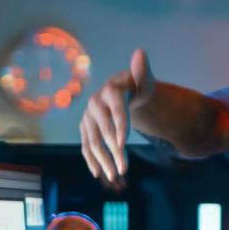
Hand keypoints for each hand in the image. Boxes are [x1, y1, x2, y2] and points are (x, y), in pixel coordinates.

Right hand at [79, 47, 154, 189]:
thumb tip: (140, 53)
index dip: (120, 127)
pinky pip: (86, 146)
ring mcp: (88, 118)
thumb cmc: (136, 85)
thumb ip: (142, 70)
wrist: (121, 92)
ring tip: (114, 176)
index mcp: (110, 91)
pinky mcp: (85, 129)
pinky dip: (91, 160)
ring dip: (103, 160)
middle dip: (114, 151)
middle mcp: (95, 104)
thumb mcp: (143, 79)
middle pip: (104, 130)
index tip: (123, 144)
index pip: (116, 110)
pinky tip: (98, 173)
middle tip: (125, 169)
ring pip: (93, 142)